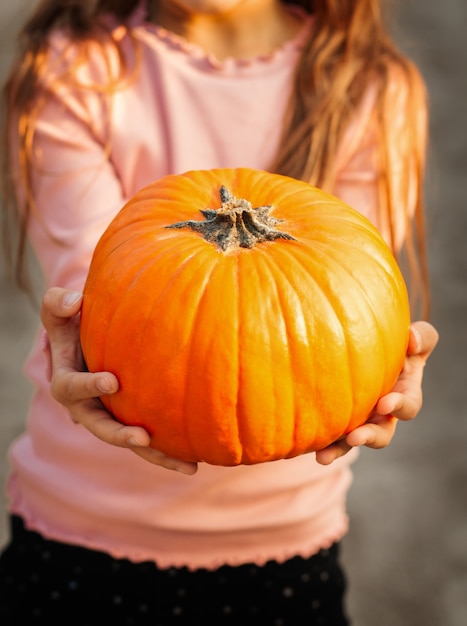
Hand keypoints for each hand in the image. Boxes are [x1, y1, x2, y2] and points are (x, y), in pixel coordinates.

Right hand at [40, 287, 197, 474]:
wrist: (87, 337)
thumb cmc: (73, 321)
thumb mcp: (59, 309)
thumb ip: (59, 303)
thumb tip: (76, 301)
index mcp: (66, 382)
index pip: (73, 387)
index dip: (90, 385)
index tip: (112, 381)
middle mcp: (87, 407)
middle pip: (101, 427)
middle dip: (120, 435)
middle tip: (142, 438)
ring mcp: (111, 416)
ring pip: (131, 442)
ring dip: (156, 455)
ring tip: (188, 466)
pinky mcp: (131, 418)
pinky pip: (150, 438)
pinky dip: (170, 450)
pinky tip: (197, 460)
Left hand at [315, 320, 438, 464]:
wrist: (366, 343)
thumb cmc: (396, 342)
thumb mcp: (414, 338)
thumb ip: (422, 337)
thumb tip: (412, 340)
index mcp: (404, 394)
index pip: (407, 406)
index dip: (399, 407)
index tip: (386, 403)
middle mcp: (382, 413)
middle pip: (381, 434)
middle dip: (369, 437)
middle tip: (355, 436)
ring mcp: (359, 419)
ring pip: (351, 441)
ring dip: (339, 449)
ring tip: (323, 457)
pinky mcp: (337, 419)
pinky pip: (329, 435)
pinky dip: (320, 443)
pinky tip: (305, 446)